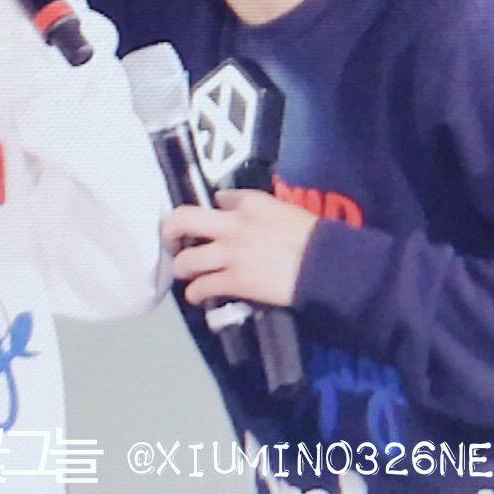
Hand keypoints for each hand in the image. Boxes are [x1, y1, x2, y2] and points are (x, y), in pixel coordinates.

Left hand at [161, 191, 319, 307]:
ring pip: (187, 260)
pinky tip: (197, 295)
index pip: (219, 199)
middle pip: (184, 220)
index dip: (210, 210)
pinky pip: (202, 287)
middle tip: (170, 239)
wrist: (324, 264)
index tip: (206, 221)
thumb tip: (227, 203)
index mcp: (249, 204)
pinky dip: (195, 293)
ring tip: (185, 272)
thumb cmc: (311, 236)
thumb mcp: (283, 209)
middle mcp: (232, 226)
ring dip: (182, 268)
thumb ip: (254, 206)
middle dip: (170, 230)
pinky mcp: (235, 282)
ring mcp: (230, 255)